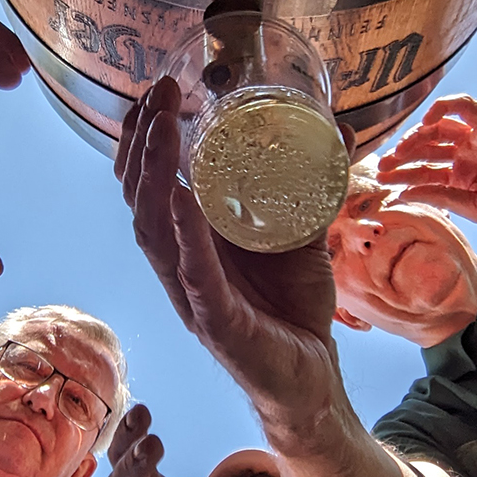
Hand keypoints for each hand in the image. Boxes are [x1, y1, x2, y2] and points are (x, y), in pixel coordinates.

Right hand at [115, 78, 339, 414]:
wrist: (311, 382)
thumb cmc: (293, 312)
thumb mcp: (299, 240)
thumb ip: (307, 193)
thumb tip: (335, 134)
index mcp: (191, 246)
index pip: (149, 188)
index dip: (142, 142)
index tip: (153, 95)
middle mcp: (180, 267)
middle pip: (141, 200)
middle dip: (142, 143)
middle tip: (158, 94)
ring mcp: (192, 296)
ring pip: (155, 231)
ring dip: (154, 174)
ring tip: (162, 127)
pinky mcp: (217, 323)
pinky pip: (194, 275)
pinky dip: (185, 234)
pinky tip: (180, 198)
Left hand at [375, 94, 476, 225]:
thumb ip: (442, 198)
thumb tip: (405, 195)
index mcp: (461, 178)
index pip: (424, 173)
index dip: (402, 177)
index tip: (382, 184)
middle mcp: (465, 156)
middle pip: (424, 150)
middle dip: (402, 157)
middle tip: (383, 166)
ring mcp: (476, 137)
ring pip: (436, 129)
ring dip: (415, 137)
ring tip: (400, 151)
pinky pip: (461, 106)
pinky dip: (442, 107)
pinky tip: (427, 121)